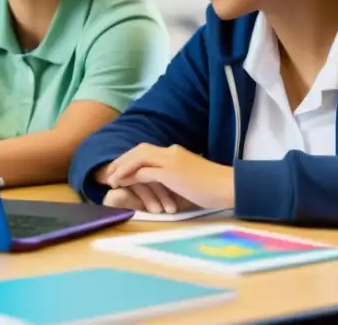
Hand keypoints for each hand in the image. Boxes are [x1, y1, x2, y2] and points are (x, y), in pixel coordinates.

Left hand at [104, 144, 234, 209]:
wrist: (228, 187)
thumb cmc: (213, 188)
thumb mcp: (188, 180)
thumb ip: (172, 179)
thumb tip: (159, 186)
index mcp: (176, 152)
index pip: (147, 149)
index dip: (132, 157)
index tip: (120, 167)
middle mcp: (171, 152)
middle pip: (139, 149)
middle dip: (122, 159)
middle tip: (109, 171)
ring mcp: (171, 160)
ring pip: (138, 157)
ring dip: (122, 167)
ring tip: (111, 179)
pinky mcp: (171, 172)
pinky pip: (144, 172)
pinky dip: (130, 176)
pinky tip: (122, 184)